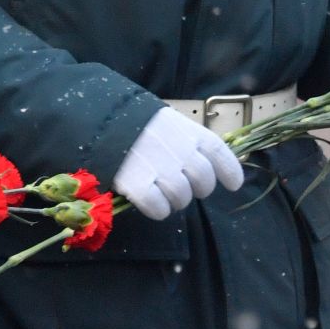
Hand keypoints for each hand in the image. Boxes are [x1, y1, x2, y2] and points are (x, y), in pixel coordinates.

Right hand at [114, 108, 245, 220]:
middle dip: (197, 189)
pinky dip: (157, 210)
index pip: (219, 152)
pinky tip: (150, 203)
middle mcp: (179, 149)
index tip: (233, 184)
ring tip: (161, 193)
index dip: (230, 171)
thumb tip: (203, 163)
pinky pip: (158, 208)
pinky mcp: (137, 184)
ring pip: (182, 197)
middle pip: (203, 181)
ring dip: (175, 201)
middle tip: (182, 188)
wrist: (96, 118)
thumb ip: (183, 140)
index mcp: (187, 130)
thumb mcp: (163, 120)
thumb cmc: (131, 121)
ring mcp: (159, 167)